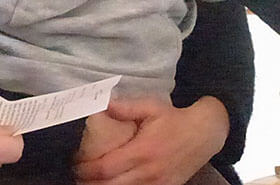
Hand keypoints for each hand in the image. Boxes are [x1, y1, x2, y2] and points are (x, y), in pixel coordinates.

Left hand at [74, 96, 228, 184]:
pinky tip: (111, 184)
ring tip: (90, 181)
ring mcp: (156, 184)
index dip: (86, 170)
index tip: (75, 164)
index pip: (106, 167)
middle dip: (90, 183)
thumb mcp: (152, 107)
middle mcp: (148, 172)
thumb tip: (101, 103)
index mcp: (143, 151)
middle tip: (77, 175)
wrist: (205, 134)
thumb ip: (126, 107)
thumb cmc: (175, 120)